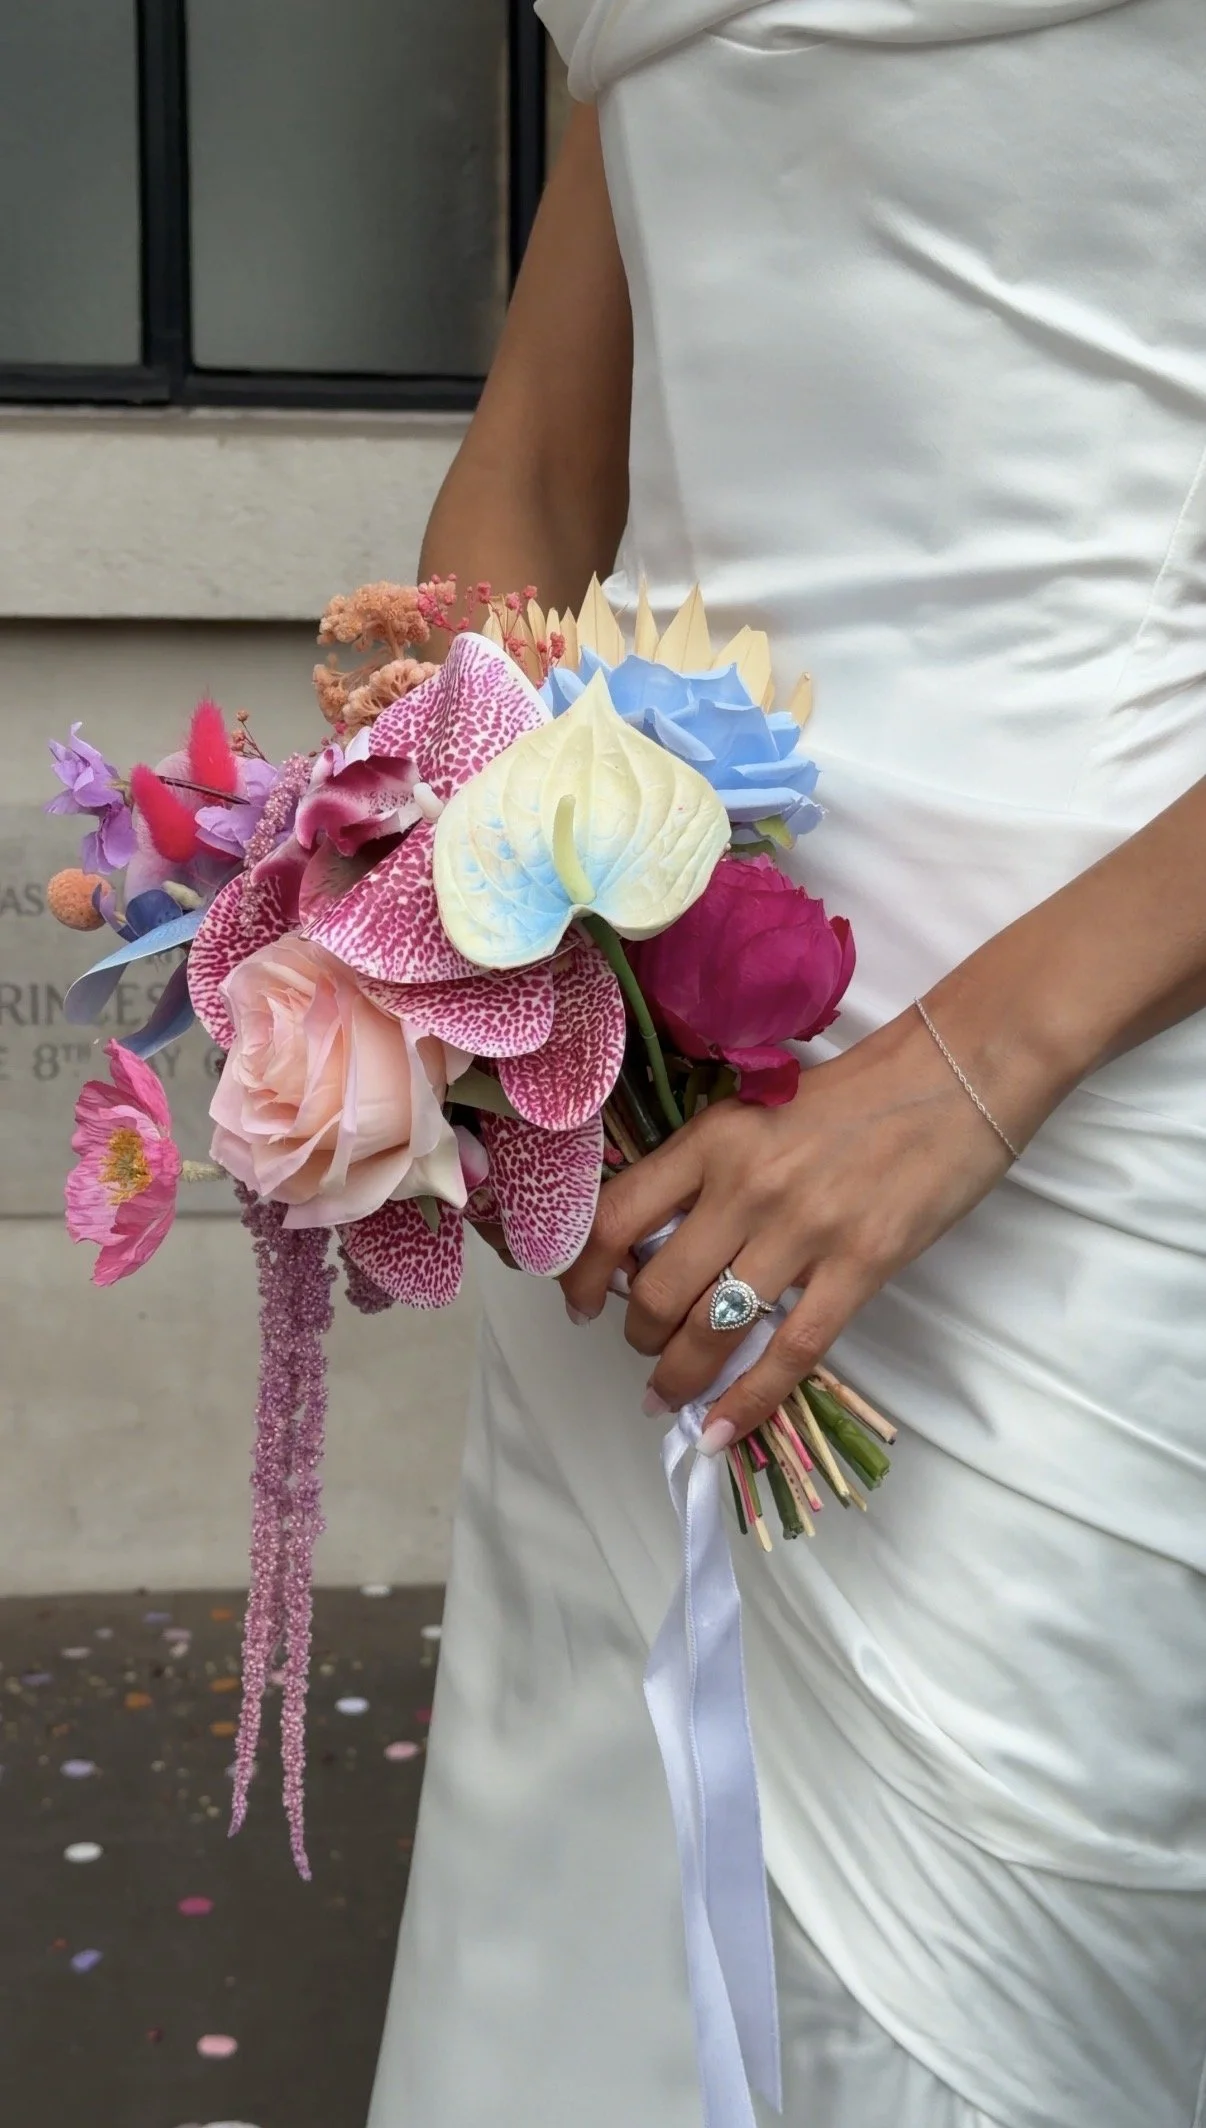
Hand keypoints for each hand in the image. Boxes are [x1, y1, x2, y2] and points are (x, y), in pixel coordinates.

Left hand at [561, 1008, 1024, 1444]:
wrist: (956, 1074)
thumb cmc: (857, 1091)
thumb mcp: (759, 1111)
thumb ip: (707, 1168)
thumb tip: (659, 1243)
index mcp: (711, 1139)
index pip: (616, 1216)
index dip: (582, 1273)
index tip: (577, 1303)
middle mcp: (744, 1186)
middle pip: (658, 1289)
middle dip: (638, 1336)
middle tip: (643, 1351)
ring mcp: (802, 1230)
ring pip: (712, 1328)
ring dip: (677, 1376)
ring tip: (669, 1396)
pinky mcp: (859, 1266)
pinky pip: (790, 1352)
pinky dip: (748, 1401)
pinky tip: (721, 1430)